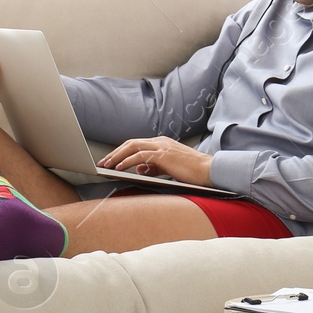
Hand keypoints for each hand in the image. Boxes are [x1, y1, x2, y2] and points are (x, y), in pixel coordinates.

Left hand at [98, 137, 214, 186]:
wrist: (209, 170)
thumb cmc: (192, 171)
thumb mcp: (169, 168)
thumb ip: (153, 167)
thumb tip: (139, 169)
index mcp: (161, 143)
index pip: (136, 144)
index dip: (122, 152)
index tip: (111, 160)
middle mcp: (160, 141)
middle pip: (131, 143)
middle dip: (115, 152)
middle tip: (103, 162)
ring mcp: (162, 147)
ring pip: (133, 147)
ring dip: (117, 156)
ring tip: (107, 165)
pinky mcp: (163, 155)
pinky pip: (140, 156)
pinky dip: (128, 161)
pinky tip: (120, 167)